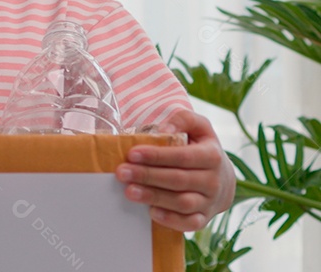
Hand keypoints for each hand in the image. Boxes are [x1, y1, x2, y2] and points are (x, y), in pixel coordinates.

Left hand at [115, 109, 235, 230]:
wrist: (223, 180)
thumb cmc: (202, 148)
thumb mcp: (198, 127)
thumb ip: (183, 119)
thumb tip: (164, 130)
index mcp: (212, 156)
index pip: (183, 157)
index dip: (157, 156)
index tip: (132, 153)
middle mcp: (213, 181)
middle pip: (178, 180)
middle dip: (147, 176)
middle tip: (121, 173)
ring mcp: (209, 202)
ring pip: (182, 203)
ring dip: (154, 197)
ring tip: (129, 191)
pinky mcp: (204, 219)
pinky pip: (189, 224)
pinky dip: (171, 220)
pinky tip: (151, 212)